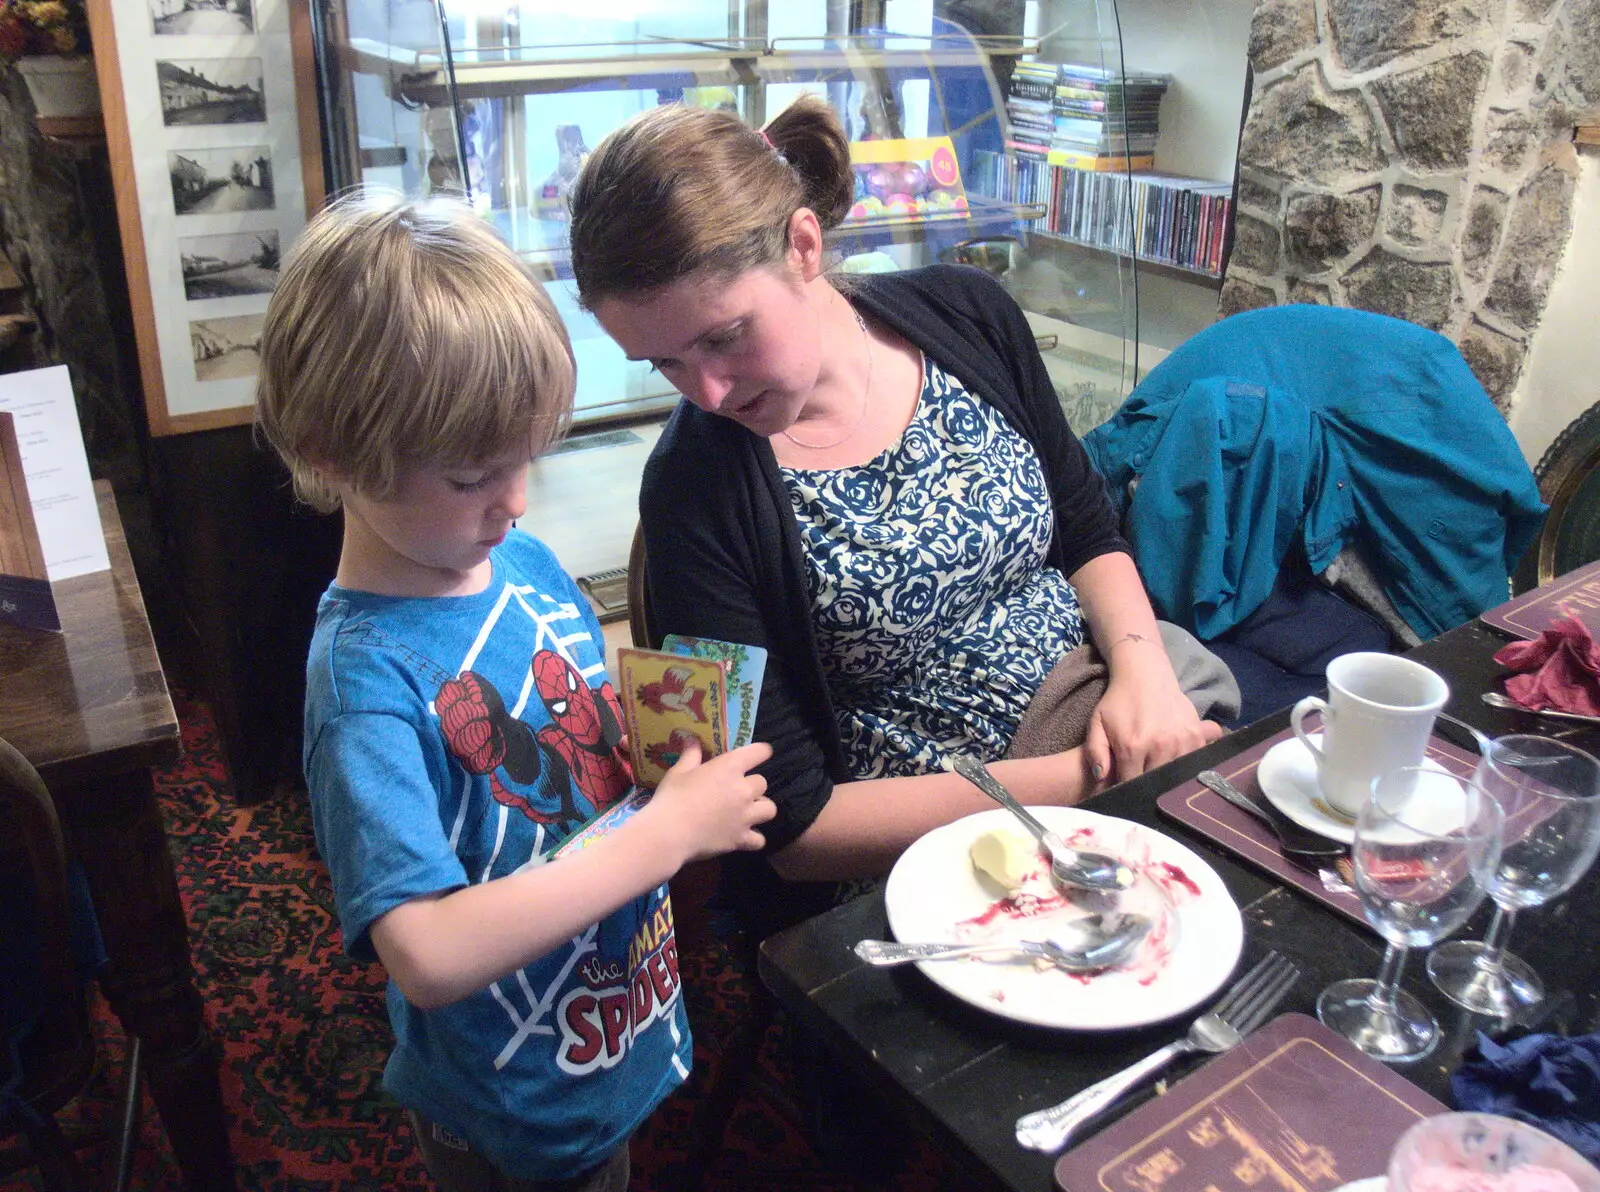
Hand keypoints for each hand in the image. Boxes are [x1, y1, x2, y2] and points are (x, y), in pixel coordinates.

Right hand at [641, 739, 775, 864]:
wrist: (669, 834)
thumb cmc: (672, 798)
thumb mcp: (678, 771)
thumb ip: (690, 754)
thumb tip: (692, 738)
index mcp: (729, 768)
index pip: (759, 752)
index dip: (761, 752)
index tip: (759, 754)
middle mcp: (743, 790)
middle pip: (763, 782)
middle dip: (752, 785)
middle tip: (737, 790)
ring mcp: (745, 816)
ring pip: (770, 809)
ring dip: (761, 808)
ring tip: (748, 812)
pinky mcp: (741, 839)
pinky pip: (759, 840)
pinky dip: (754, 838)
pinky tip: (743, 836)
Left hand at [1084, 657, 1222, 783]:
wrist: (1145, 674)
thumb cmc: (1118, 701)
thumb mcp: (1097, 723)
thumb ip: (1095, 751)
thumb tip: (1101, 777)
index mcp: (1132, 746)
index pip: (1130, 784)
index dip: (1126, 790)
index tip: (1125, 791)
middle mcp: (1159, 746)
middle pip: (1155, 784)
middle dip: (1147, 788)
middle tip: (1142, 784)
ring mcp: (1181, 741)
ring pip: (1176, 778)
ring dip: (1168, 780)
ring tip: (1160, 776)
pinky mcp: (1196, 736)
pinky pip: (1194, 764)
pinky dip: (1186, 769)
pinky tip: (1177, 767)